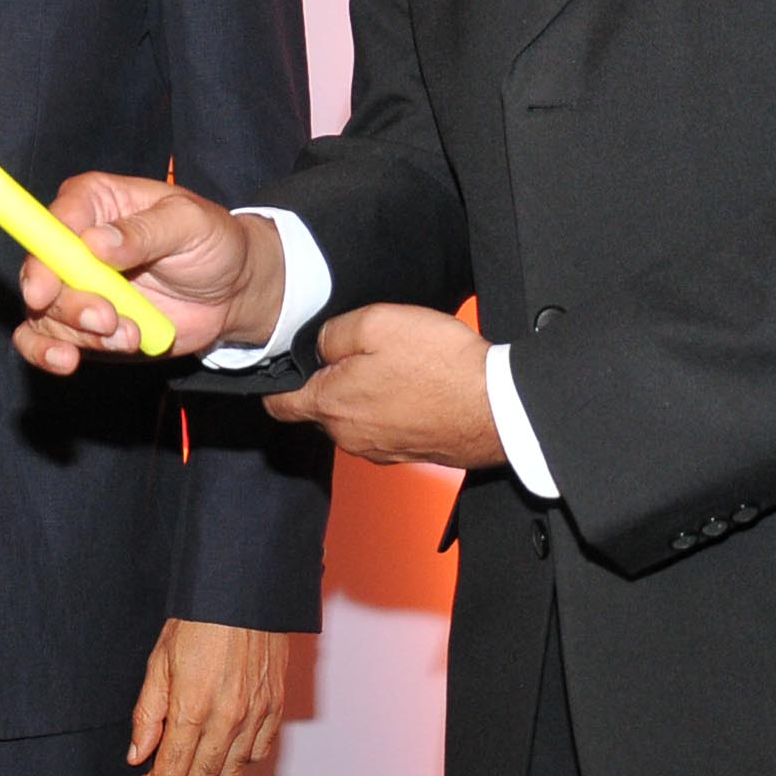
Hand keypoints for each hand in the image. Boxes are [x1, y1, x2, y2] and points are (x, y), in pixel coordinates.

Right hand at [10, 174, 284, 373]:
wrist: (231, 291)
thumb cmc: (212, 242)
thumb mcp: (190, 224)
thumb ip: (145, 231)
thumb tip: (94, 242)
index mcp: (96, 202)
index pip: (54, 221)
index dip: (42, 253)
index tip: (46, 289)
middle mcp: (74, 242)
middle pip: (40, 271)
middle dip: (67, 303)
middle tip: (107, 319)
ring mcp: (74, 286)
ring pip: (44, 311)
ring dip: (80, 333)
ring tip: (131, 336)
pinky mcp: (80, 323)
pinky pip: (43, 338)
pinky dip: (48, 352)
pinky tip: (66, 361)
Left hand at [128, 620, 287, 775]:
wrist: (244, 593)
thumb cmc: (199, 621)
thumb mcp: (159, 662)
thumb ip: (147, 714)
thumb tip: (137, 755)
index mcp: (192, 708)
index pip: (171, 772)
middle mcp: (227, 718)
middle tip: (162, 772)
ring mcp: (255, 715)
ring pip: (231, 773)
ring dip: (207, 774)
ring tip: (192, 757)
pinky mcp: (275, 708)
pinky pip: (258, 754)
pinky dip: (238, 759)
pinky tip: (223, 745)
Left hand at [262, 305, 506, 468]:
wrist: (498, 406)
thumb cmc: (442, 366)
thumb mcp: (377, 323)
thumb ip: (334, 334)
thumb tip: (319, 345)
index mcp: (331, 405)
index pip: (277, 404)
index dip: (277, 379)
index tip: (285, 362)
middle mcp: (349, 437)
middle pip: (319, 407)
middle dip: (330, 379)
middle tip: (361, 350)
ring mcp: (379, 449)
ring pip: (353, 416)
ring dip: (364, 392)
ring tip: (395, 364)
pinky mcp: (408, 452)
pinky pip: (384, 425)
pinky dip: (391, 405)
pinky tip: (416, 384)